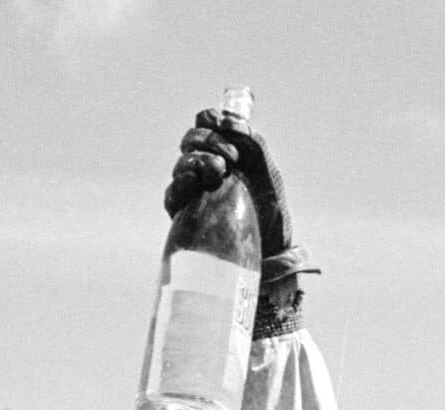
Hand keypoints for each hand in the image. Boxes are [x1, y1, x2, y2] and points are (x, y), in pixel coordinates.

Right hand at [167, 108, 305, 279]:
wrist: (271, 256)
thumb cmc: (272, 216)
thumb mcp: (269, 176)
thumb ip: (255, 145)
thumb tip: (232, 120)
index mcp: (225, 154)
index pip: (206, 124)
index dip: (211, 119)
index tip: (226, 126)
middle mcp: (206, 170)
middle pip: (191, 140)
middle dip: (208, 140)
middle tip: (231, 157)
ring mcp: (193, 192)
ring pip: (182, 164)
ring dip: (197, 159)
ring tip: (218, 170)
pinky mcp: (184, 216)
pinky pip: (172, 195)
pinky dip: (180, 183)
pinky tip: (191, 182)